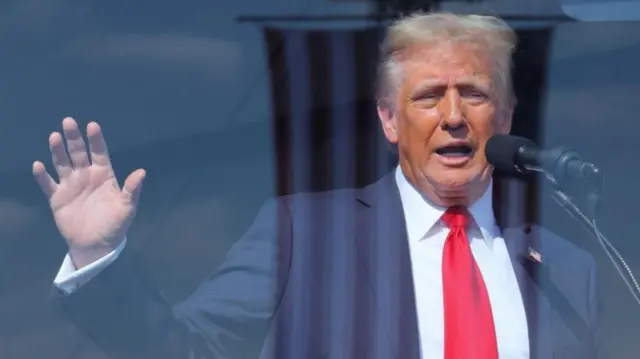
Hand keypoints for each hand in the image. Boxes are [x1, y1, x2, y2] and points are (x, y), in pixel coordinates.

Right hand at [33, 117, 144, 268]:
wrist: (96, 245)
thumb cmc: (115, 225)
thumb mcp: (127, 208)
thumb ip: (132, 190)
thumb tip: (142, 171)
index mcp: (103, 176)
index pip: (99, 153)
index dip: (96, 140)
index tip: (92, 126)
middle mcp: (86, 176)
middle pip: (78, 153)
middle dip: (73, 138)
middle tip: (68, 121)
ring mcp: (71, 186)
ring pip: (62, 164)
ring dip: (57, 151)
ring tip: (54, 136)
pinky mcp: (57, 198)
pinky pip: (47, 184)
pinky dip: (42, 176)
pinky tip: (38, 165)